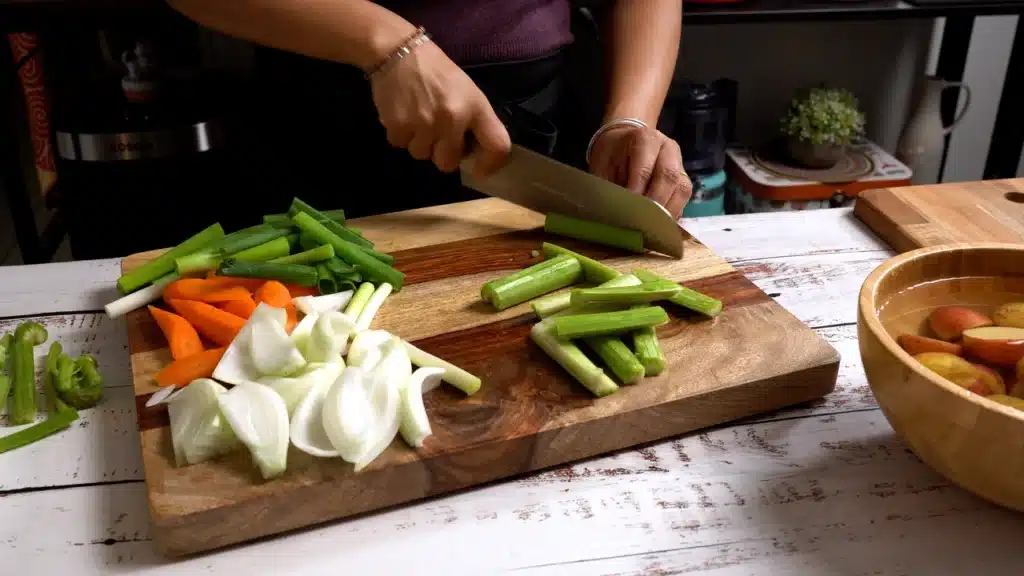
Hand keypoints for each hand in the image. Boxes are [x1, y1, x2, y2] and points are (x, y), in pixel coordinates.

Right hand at [369, 41, 510, 179]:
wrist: (398, 50)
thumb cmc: (437, 72)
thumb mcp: (467, 91)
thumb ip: (474, 122)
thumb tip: (472, 154)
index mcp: (475, 107)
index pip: (497, 146)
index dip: (491, 165)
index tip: (479, 170)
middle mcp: (452, 119)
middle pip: (449, 163)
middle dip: (442, 153)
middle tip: (437, 132)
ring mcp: (424, 124)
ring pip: (422, 156)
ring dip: (420, 142)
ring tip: (418, 117)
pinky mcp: (398, 126)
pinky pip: (401, 145)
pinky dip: (401, 134)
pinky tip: (403, 113)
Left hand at [588, 125, 691, 219]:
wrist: (625, 140)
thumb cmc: (612, 153)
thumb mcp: (603, 164)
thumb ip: (609, 185)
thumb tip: (613, 212)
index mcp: (645, 139)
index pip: (644, 169)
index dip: (637, 193)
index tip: (628, 212)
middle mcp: (668, 148)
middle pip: (668, 178)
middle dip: (655, 204)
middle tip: (642, 225)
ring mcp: (679, 163)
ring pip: (681, 189)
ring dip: (668, 212)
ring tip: (652, 229)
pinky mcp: (683, 178)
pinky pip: (683, 198)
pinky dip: (672, 213)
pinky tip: (660, 226)